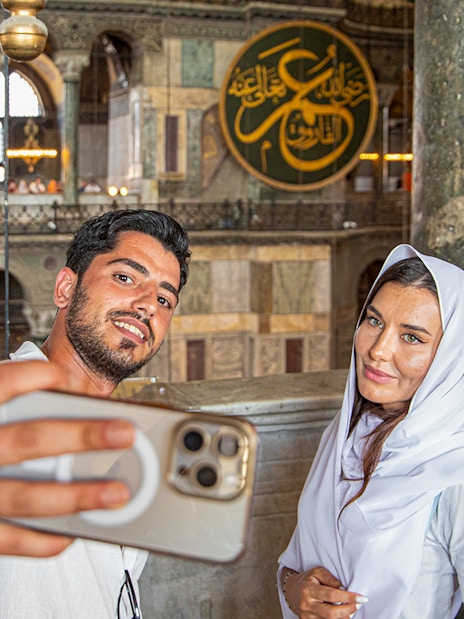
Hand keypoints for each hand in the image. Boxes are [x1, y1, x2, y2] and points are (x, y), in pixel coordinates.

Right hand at [0, 360, 134, 556]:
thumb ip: (19, 406)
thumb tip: (81, 404)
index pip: (6, 383)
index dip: (44, 378)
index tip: (78, 382)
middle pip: (30, 439)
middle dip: (82, 436)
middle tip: (125, 433)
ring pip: (26, 495)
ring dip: (77, 495)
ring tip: (117, 493)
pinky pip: (9, 539)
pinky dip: (43, 540)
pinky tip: (73, 533)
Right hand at [281, 566, 367, 617]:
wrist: (292, 591)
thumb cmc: (307, 580)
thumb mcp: (317, 573)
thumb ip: (331, 579)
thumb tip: (344, 589)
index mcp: (309, 590)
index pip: (331, 595)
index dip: (348, 597)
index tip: (361, 598)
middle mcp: (307, 605)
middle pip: (331, 613)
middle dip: (348, 610)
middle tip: (358, 605)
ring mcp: (307, 617)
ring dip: (344, 616)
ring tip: (350, 609)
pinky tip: (342, 615)